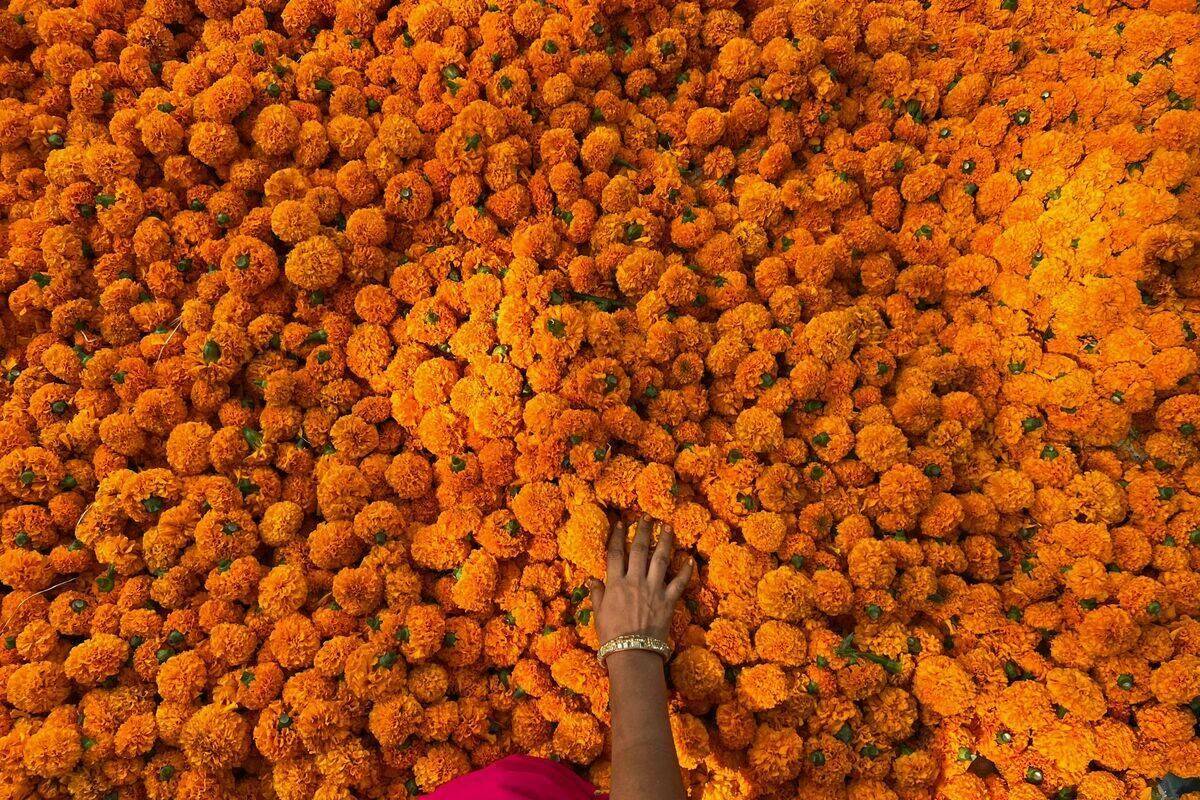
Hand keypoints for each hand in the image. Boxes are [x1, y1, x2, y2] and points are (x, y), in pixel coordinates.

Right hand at [589, 515, 692, 645]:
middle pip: (639, 549)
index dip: (618, 536)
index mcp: (616, 583)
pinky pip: (680, 582)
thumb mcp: (599, 613)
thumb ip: (597, 594)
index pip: (616, 553)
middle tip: (647, 516)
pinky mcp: (669, 600)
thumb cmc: (611, 635)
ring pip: (660, 559)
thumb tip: (591, 579)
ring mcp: (654, 589)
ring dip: (665, 541)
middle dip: (643, 530)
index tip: (621, 523)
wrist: (632, 652)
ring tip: (667, 526)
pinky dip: (686, 571)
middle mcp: (635, 581)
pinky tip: (689, 559)